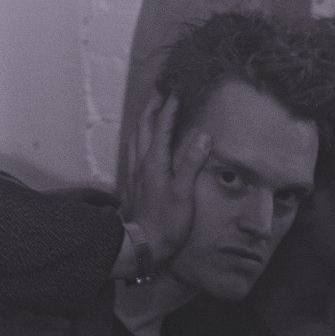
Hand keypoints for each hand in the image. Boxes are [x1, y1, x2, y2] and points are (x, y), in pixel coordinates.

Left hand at [121, 94, 211, 268]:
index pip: (161, 127)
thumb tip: (202, 135)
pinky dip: (139, 138)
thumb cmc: (167, 221)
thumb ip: (191, 163)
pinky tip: (142, 143)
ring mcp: (134, 172)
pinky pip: (133, 151)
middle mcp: (141, 163)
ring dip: (143, 121)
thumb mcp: (184, 193)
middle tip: (159, 92)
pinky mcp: (132, 182)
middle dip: (151, 107)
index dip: (169, 108)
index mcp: (155, 162)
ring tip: (150, 111)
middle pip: (143, 127)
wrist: (144, 245)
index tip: (176, 90)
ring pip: (135, 138)